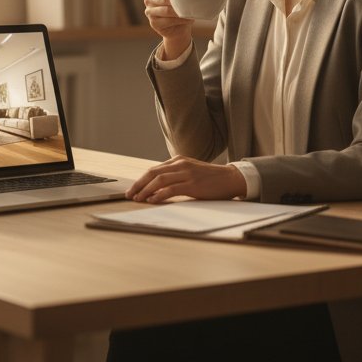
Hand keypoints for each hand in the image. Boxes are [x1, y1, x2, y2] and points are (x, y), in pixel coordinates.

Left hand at [126, 155, 246, 202]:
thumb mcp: (190, 170)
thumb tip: (157, 186)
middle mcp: (180, 164)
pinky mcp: (193, 184)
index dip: (141, 180)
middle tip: (130, 194)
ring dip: (145, 190)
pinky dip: (159, 195)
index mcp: (178, 160)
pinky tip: (152, 200)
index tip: (133, 189)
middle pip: (152, 173)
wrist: (231, 178)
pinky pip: (171, 189)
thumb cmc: (210, 178)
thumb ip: (175, 174)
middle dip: (138, 184)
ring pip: (159, 180)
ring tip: (138, 198)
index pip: (154, 169)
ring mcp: (186, 173)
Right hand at [144, 0, 193, 60]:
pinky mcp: (153, 23)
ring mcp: (149, 12)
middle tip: (190, 3)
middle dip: (177, 1)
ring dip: (180, 12)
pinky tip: (188, 19)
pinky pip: (167, 21)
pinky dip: (180, 20)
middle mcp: (150, 0)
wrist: (177, 29)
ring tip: (190, 12)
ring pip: (166, 10)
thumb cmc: (180, 10)